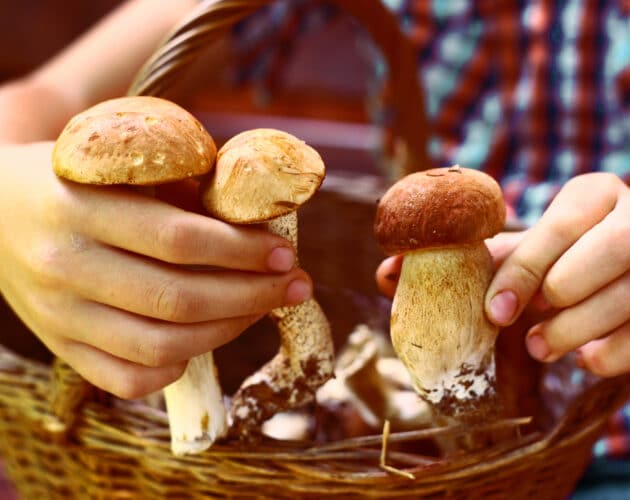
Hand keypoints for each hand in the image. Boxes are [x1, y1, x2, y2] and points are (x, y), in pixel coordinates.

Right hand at [0, 142, 311, 397]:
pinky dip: (178, 366)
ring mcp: (57, 315)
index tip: (286, 253)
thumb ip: (182, 187)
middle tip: (296, 286)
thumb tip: (263, 217)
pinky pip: (127, 378)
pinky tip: (205, 340)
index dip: (243, 251)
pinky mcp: (59, 347)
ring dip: (229, 331)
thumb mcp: (118, 164)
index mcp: (77, 206)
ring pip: (160, 345)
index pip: (178, 240)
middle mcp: (63, 265)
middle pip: (178, 299)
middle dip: (252, 295)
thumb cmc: (76, 178)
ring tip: (263, 308)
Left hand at [485, 173, 629, 376]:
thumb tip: (412, 273)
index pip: (560, 227)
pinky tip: (583, 357)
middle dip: (561, 294)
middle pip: (613, 249)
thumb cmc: (553, 261)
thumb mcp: (525, 250)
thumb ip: (486, 260)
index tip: (495, 312)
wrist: (603, 273)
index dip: (524, 273)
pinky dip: (611, 354)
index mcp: (594, 194)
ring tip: (539, 347)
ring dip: (576, 331)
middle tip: (527, 325)